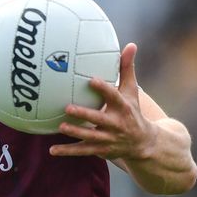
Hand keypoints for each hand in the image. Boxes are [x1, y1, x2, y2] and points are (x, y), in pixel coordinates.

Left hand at [49, 43, 156, 160]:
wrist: (143, 143)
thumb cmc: (132, 111)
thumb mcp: (131, 91)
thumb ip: (127, 69)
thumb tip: (131, 44)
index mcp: (123, 108)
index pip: (114, 97)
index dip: (104, 89)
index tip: (92, 80)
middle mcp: (116, 124)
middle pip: (100, 119)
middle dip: (85, 115)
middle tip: (68, 107)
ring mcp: (108, 139)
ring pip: (90, 137)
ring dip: (75, 132)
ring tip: (61, 126)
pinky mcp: (100, 149)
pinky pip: (82, 151)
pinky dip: (67, 151)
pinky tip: (52, 150)